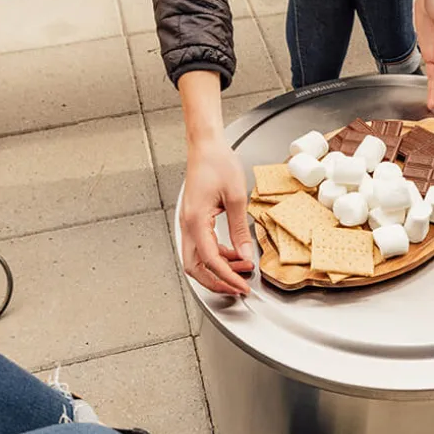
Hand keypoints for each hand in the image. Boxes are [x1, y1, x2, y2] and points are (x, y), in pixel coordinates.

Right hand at [181, 135, 255, 295]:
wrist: (206, 147)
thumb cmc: (218, 163)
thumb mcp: (237, 197)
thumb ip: (239, 230)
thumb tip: (245, 255)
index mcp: (195, 221)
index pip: (211, 260)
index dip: (227, 277)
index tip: (242, 286)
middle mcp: (187, 225)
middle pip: (195, 267)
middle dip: (216, 282)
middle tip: (238, 287)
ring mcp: (188, 223)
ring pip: (197, 259)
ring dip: (218, 269)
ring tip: (242, 269)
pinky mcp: (194, 220)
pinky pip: (202, 246)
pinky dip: (217, 256)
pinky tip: (234, 254)